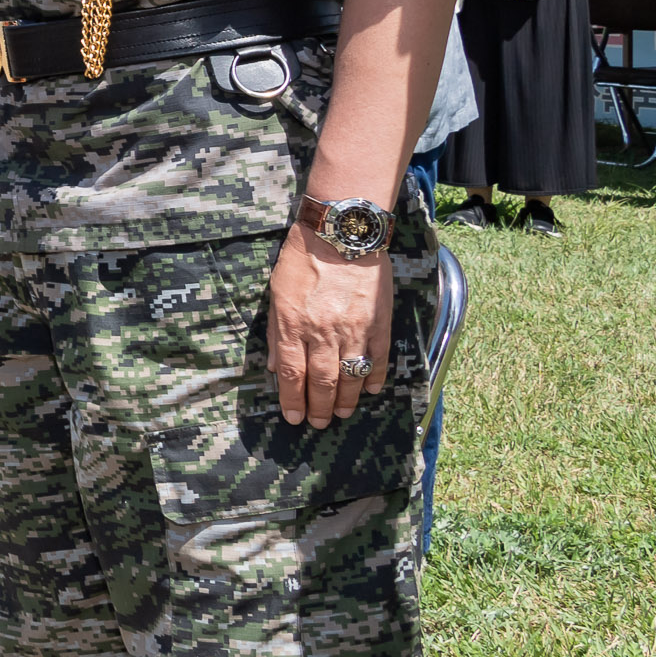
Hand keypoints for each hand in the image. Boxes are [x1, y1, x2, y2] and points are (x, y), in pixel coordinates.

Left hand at [267, 226, 392, 425]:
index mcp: (294, 324)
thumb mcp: (277, 293)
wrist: (341, 233)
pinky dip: (375, 377)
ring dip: (347, 399)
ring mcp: (354, 328)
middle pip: (322, 380)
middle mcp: (323, 332)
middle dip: (320, 407)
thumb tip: (276, 367)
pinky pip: (379, 357)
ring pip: (351, 375)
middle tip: (320, 424)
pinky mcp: (379, 322)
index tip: (293, 418)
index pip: (293, 373)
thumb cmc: (302, 260)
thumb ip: (278, 332)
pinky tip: (370, 391)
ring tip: (343, 414)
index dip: (293, 400)